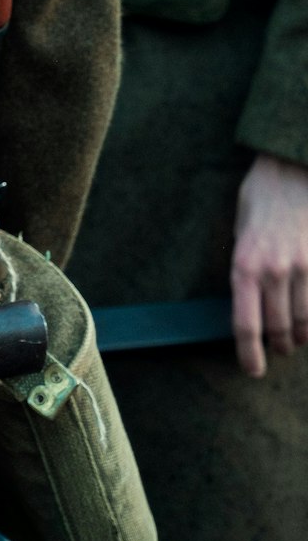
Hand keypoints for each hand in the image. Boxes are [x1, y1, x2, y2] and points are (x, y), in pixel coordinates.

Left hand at [231, 153, 307, 376]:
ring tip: (295, 340)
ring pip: (304, 321)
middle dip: (278, 346)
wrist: (290, 170)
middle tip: (277, 351)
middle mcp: (273, 271)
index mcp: (243, 266)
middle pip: (277, 328)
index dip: (249, 354)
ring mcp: (303, 267)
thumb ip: (245, 269)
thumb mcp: (238, 234)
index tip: (253, 370)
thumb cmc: (258, 201)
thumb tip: (246, 301)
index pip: (246, 324)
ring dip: (300, 336)